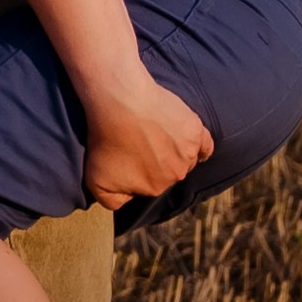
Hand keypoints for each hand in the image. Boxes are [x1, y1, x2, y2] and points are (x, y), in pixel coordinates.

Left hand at [81, 78, 214, 212]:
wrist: (120, 100)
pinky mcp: (195, 130)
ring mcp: (188, 152)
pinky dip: (201, 146)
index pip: (151, 183)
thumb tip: (128, 202)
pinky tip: (192, 142)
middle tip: (141, 140)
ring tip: (156, 131)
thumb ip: (113, 201)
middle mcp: (177, 174)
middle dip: (157, 160)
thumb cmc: (106, 137)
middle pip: (170, 170)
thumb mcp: (96, 180)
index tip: (129, 153)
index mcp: (156, 187)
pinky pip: (205, 145)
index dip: (139, 169)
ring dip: (175, 149)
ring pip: (186, 157)